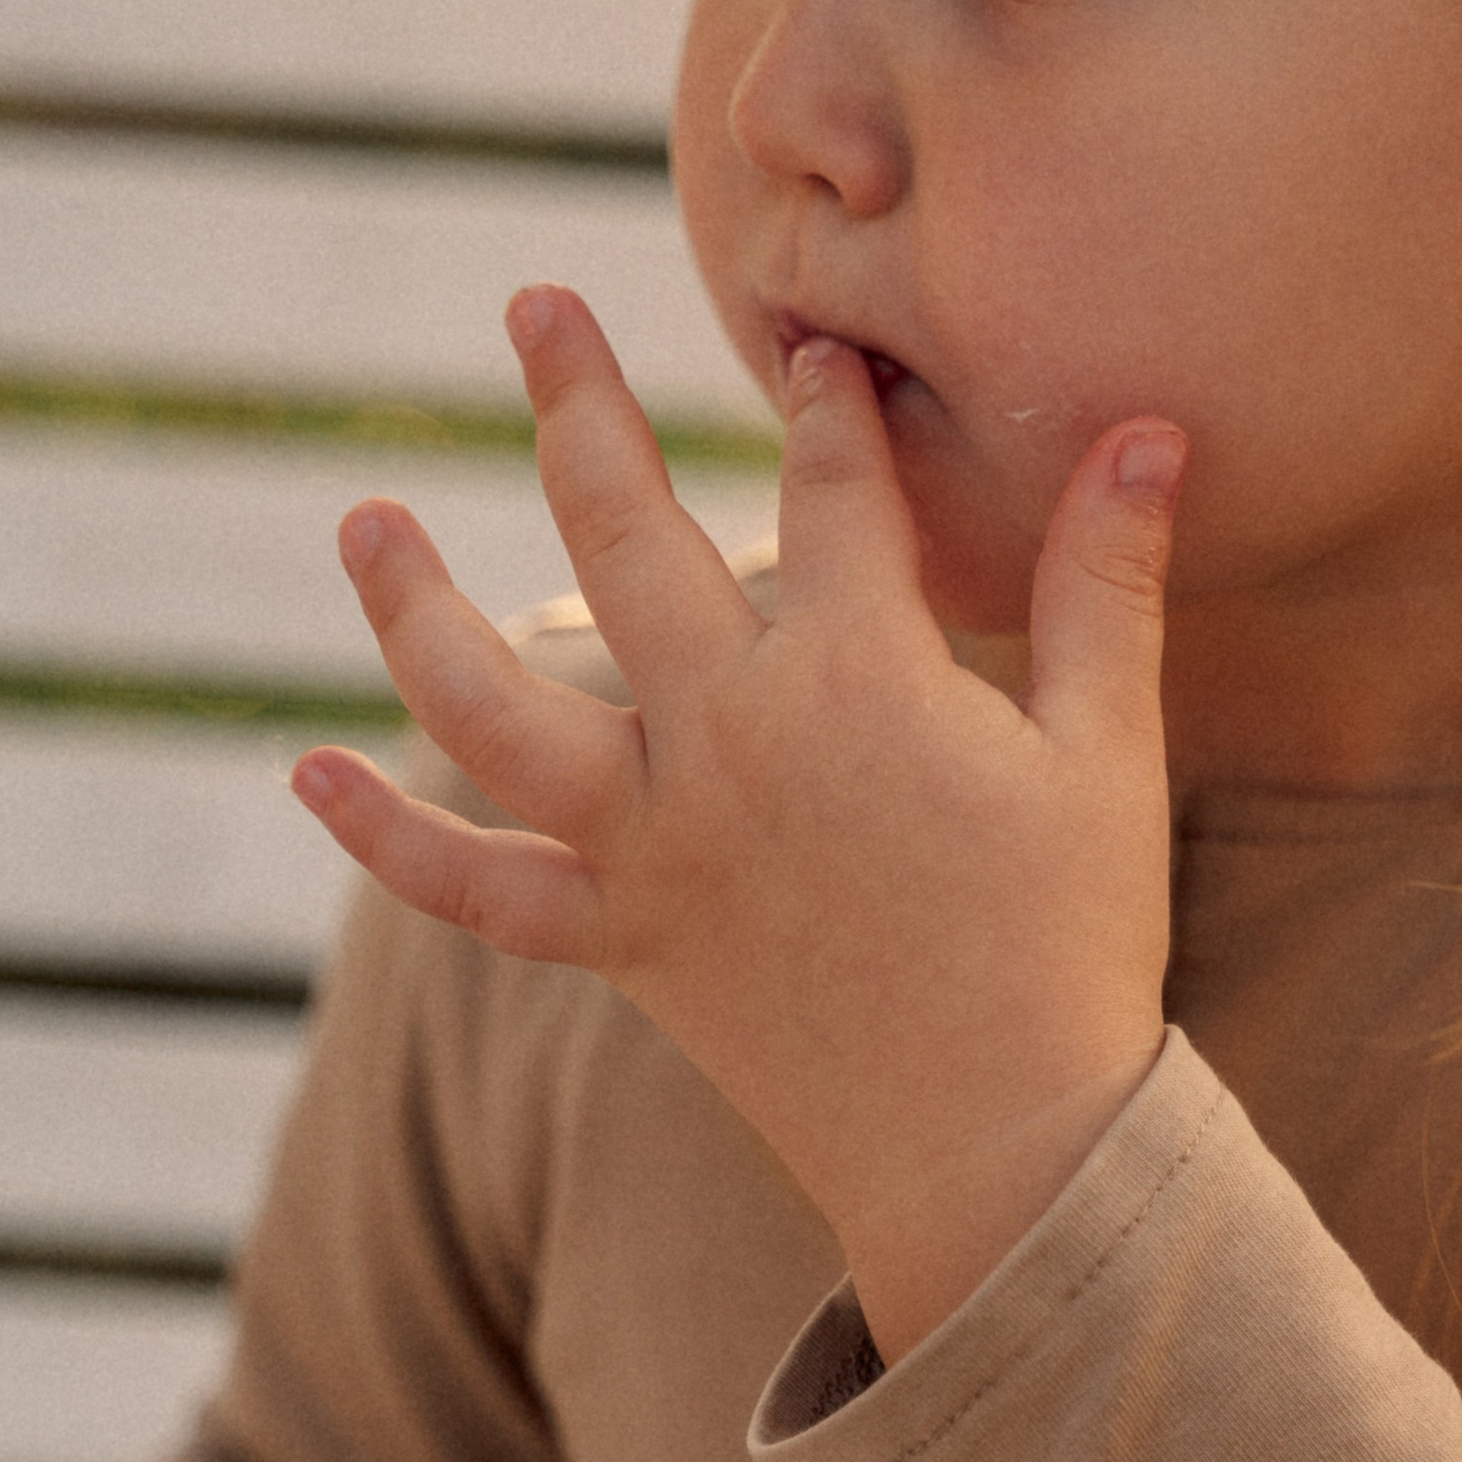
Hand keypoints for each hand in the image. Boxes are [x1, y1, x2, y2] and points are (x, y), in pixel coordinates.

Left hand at [292, 289, 1185, 1355]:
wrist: (1003, 1152)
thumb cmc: (1075, 944)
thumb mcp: (1108, 749)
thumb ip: (1110, 579)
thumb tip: (1149, 427)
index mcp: (857, 677)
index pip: (830, 489)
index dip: (826, 407)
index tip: (815, 351)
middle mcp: (727, 740)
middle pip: (625, 535)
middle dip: (575, 405)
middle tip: (532, 308)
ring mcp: (655, 845)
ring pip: (491, 703)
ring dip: (414, 604)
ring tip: (362, 517)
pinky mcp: (622, 941)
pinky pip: (470, 890)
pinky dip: (385, 837)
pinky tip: (313, 768)